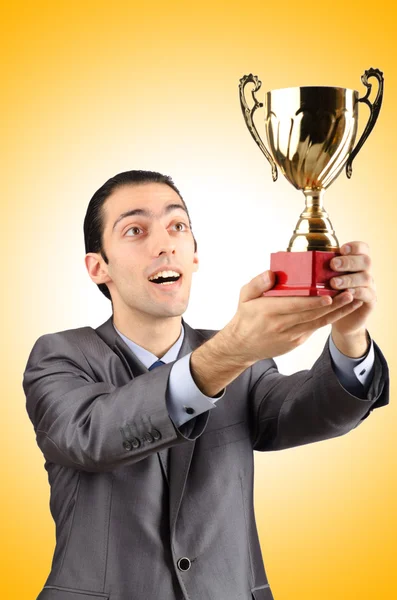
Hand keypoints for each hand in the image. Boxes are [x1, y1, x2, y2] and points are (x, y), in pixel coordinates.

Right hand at [226, 269, 362, 362]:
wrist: (242, 346)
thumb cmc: (246, 317)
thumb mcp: (245, 296)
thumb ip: (257, 283)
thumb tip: (272, 273)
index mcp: (268, 310)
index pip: (295, 305)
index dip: (314, 301)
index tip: (329, 295)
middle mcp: (280, 324)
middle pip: (311, 314)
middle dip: (333, 304)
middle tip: (349, 292)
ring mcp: (290, 335)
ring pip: (317, 322)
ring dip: (337, 312)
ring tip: (352, 301)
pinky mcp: (296, 342)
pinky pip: (315, 328)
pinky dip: (328, 319)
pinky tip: (340, 310)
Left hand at [329, 241, 376, 338]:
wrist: (345, 319)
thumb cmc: (332, 294)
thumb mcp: (326, 279)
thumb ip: (320, 269)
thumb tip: (297, 259)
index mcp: (356, 262)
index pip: (362, 248)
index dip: (354, 247)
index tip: (341, 249)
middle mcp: (365, 272)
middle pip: (365, 261)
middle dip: (349, 261)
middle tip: (333, 264)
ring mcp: (369, 286)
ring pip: (366, 278)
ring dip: (349, 279)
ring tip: (334, 283)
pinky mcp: (370, 301)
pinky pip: (368, 294)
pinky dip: (357, 293)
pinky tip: (347, 294)